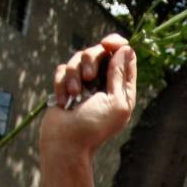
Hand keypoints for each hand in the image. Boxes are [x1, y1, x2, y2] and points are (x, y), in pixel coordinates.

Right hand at [39, 34, 136, 186]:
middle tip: (89, 77)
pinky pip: (62, 69)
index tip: (107, 43)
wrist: (65, 143)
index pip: (124, 56)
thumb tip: (125, 49)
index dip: (117, 44)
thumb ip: (120, 75)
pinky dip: (62, 83)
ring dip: (74, 75)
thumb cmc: (93, 127)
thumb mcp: (115, 102)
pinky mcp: (66, 86)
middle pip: (99, 51)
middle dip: (91, 59)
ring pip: (78, 58)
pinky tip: (63, 101)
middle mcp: (104, 83)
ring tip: (74, 95)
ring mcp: (84, 84)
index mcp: (122, 89)